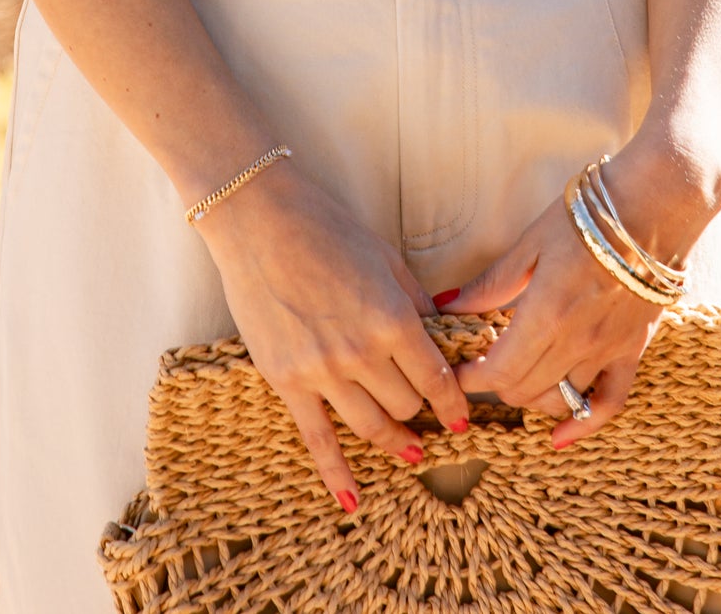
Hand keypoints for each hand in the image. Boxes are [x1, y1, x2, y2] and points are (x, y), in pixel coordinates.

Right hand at [197, 159, 473, 510]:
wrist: (259, 220)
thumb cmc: (326, 228)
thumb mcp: (386, 258)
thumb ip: (416, 302)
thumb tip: (443, 335)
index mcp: (393, 318)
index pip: (436, 379)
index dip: (453, 402)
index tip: (461, 415)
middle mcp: (362, 352)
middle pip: (406, 404)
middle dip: (419, 407)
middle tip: (424, 410)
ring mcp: (322, 371)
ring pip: (371, 426)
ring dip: (394, 440)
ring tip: (408, 449)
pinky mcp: (287, 381)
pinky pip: (318, 439)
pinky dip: (337, 475)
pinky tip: (352, 501)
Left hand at [442, 138, 717, 448]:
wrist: (653, 205)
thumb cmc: (587, 216)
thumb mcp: (531, 243)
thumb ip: (492, 284)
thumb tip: (448, 304)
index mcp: (545, 313)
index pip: (498, 370)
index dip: (470, 376)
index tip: (455, 370)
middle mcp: (577, 342)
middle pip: (523, 388)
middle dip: (494, 384)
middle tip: (481, 365)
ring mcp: (607, 350)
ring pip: (560, 399)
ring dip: (531, 396)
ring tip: (516, 379)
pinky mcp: (632, 350)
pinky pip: (610, 403)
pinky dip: (585, 425)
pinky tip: (561, 437)